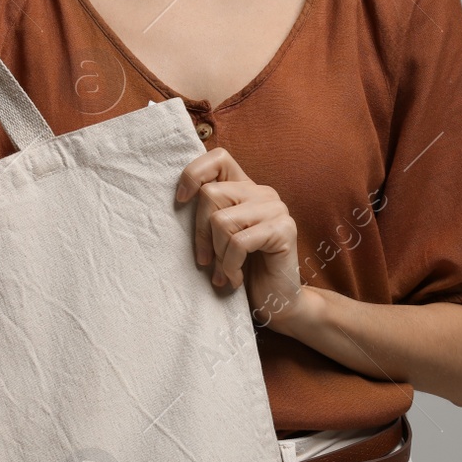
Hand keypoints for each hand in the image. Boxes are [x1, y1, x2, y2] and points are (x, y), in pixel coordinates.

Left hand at [175, 147, 310, 329]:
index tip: (180, 202)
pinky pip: (239, 242)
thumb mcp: (218, 238)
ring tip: (223, 273)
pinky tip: (234, 279)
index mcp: (246, 189)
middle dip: (200, 233)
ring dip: (218, 254)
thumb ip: (208, 214)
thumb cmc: (244, 271)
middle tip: (205, 261)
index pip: (218, 157)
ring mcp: (276, 209)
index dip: (193, 174)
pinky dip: (230, 265)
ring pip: (222, 220)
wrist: (277, 303)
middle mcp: (263, 193)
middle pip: (211, 193)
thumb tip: (177, 199)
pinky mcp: (284, 230)